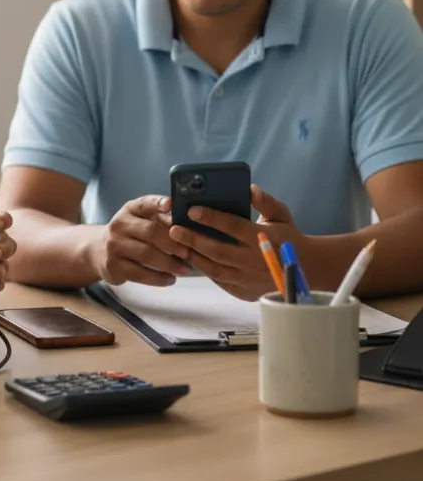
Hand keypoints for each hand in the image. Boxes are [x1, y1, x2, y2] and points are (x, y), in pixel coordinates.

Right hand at [91, 195, 194, 286]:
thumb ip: (162, 220)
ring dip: (170, 263)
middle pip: (150, 232)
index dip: (157, 203)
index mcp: (129, 210)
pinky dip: (159, 278)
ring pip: (146, 255)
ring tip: (185, 269)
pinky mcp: (113, 267)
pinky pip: (140, 274)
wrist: (98, 250)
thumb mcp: (141, 220)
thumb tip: (187, 225)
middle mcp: (119, 225)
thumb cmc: (130, 234)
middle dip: (173, 243)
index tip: (170, 204)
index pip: (144, 203)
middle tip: (188, 252)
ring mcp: (114, 246)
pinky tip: (171, 279)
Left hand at [167, 184, 300, 299]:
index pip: (233, 226)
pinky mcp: (246, 292)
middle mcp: (254, 260)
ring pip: (215, 269)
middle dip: (193, 239)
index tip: (192, 210)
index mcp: (263, 238)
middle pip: (218, 250)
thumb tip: (250, 189)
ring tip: (177, 244)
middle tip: (173, 229)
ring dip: (194, 257)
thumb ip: (265, 202)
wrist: (307, 269)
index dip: (212, 218)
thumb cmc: (289, 236)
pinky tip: (192, 258)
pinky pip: (220, 281)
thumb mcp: (281, 215)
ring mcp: (249, 279)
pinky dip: (205, 270)